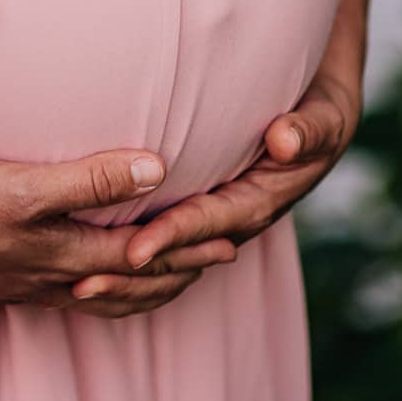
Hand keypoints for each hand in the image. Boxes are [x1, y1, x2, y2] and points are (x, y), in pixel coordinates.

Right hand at [0, 147, 235, 315]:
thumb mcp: (20, 187)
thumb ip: (87, 178)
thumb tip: (155, 169)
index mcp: (64, 256)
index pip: (145, 256)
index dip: (190, 245)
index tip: (232, 235)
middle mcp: (51, 277)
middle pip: (131, 283)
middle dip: (179, 271)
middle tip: (222, 257)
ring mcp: (23, 281)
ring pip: (100, 291)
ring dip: (141, 283)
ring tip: (168, 273)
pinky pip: (66, 289)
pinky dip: (98, 284)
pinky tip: (84, 271)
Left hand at [66, 68, 362, 306]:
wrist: (320, 117)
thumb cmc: (319, 113)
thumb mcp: (323, 118)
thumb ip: (308, 130)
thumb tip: (284, 141)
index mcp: (263, 200)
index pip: (214, 223)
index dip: (175, 236)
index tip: (136, 250)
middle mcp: (237, 217)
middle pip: (184, 251)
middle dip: (138, 269)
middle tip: (86, 282)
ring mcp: (218, 217)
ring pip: (172, 253)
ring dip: (128, 273)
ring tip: (78, 287)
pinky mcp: (201, 207)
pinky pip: (167, 236)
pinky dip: (133, 253)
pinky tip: (91, 262)